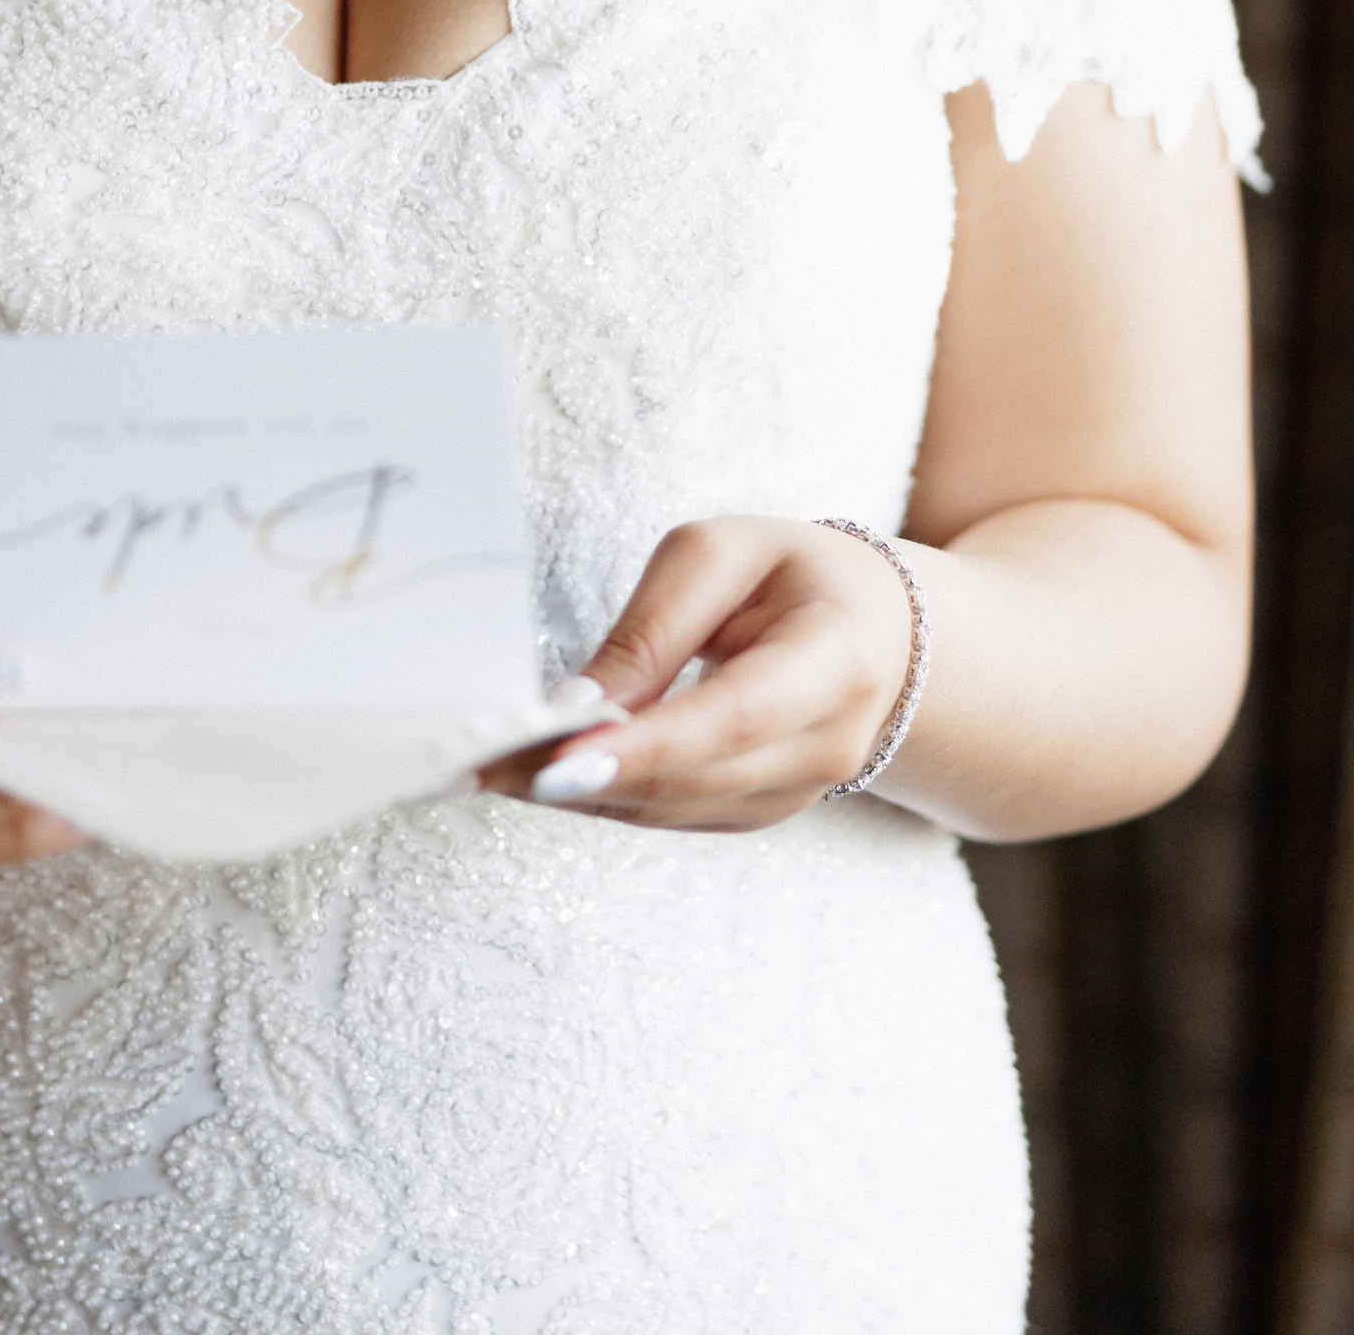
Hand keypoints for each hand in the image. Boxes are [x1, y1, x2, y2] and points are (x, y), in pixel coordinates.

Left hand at [480, 518, 917, 828]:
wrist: (884, 632)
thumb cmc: (797, 575)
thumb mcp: (724, 553)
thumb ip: (654, 623)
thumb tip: (582, 701)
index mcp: (836, 659)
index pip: (736, 714)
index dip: (648, 744)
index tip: (562, 760)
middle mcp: (827, 745)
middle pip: (696, 777)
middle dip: (585, 774)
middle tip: (483, 759)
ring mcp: (798, 794)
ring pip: (674, 809)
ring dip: (580, 794)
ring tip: (488, 767)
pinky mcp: (760, 813)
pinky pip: (674, 815)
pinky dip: (606, 798)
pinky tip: (540, 777)